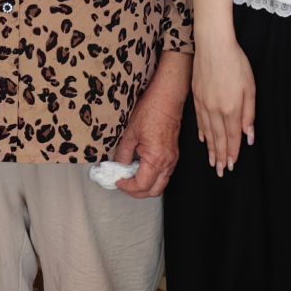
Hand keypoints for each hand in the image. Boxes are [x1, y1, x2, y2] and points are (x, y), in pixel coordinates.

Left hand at [115, 56, 186, 197]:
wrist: (167, 98)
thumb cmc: (151, 111)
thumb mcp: (130, 133)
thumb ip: (123, 153)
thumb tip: (118, 166)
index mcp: (156, 159)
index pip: (141, 186)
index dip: (126, 186)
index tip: (116, 180)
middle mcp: (168, 163)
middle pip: (153, 191)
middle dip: (136, 192)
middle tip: (122, 183)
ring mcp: (173, 160)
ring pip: (160, 184)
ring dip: (145, 185)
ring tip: (129, 176)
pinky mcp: (173, 155)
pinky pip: (164, 174)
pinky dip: (152, 176)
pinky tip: (140, 166)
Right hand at [192, 33, 254, 174]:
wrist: (213, 45)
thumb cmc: (236, 63)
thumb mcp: (250, 88)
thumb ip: (249, 113)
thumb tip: (248, 135)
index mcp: (230, 109)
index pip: (231, 137)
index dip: (232, 152)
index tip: (231, 165)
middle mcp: (215, 110)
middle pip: (218, 138)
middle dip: (220, 156)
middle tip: (219, 171)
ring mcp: (203, 103)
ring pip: (207, 131)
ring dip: (210, 148)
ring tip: (211, 161)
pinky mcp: (196, 96)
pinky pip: (199, 120)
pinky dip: (202, 132)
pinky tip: (203, 139)